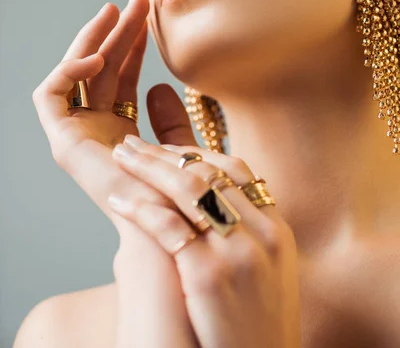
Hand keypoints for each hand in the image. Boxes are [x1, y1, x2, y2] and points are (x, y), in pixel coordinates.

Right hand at [32, 0, 198, 346]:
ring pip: (78, 74)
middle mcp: (97, 132)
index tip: (150, 15)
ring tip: (115, 8)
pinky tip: (97, 56)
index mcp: (122, 131)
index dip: (133, 45)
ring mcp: (78, 136)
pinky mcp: (62, 143)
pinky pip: (50, 95)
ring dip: (95, 39)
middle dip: (118, 33)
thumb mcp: (180, 148)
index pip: (122, 77)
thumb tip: (167, 88)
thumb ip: (172, 121)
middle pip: (102, 70)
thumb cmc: (184, 197)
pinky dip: (68, 71)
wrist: (170, 235)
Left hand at [108, 137, 301, 347]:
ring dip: (148, 166)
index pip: (236, 168)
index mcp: (276, 228)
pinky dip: (140, 207)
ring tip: (120, 156)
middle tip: (133, 143)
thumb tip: (214, 202)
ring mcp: (237, 252)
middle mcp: (262, 233)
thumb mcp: (267, 272)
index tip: (166, 148)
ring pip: (187, 187)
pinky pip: (168, 226)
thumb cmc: (256, 326)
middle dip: (164, 152)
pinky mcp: (209, 275)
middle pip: (207, 171)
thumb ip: (247, 231)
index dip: (196, 152)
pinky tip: (118, 200)